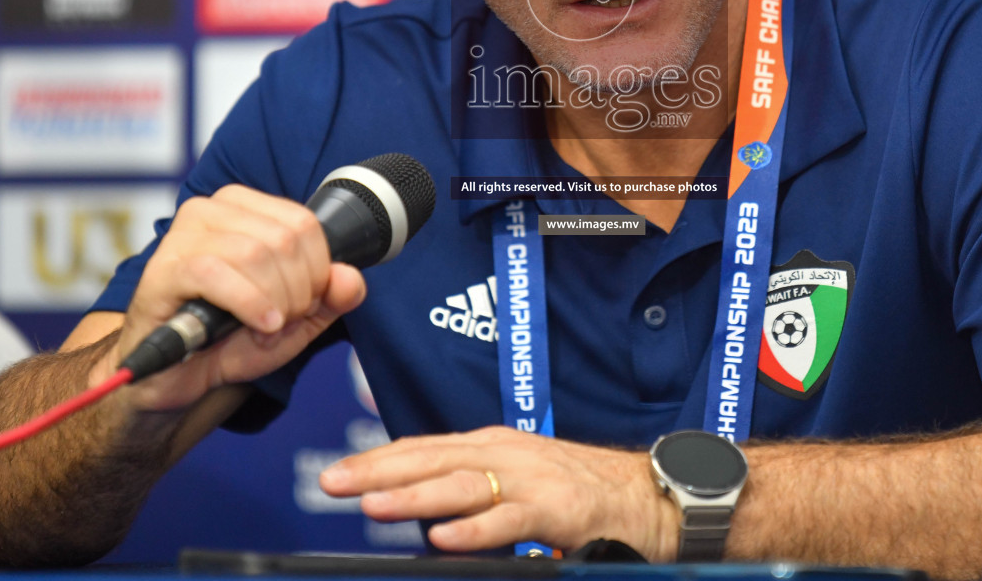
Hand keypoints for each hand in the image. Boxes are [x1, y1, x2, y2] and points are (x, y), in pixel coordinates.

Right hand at [95, 184, 366, 410]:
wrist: (172, 377)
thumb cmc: (228, 338)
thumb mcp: (294, 320)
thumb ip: (330, 298)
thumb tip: (350, 277)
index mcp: (244, 208)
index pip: (305, 223)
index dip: (318, 271)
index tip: (304, 304)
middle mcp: (210, 210)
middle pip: (285, 239)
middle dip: (297, 291)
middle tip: (281, 321)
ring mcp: (182, 235)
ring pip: (256, 253)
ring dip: (274, 302)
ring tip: (264, 327)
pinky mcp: (163, 269)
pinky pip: (217, 273)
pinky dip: (249, 303)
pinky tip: (259, 325)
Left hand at [320, 426, 679, 560]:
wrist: (648, 494)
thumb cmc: (582, 490)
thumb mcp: (521, 478)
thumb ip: (476, 487)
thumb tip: (423, 507)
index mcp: (495, 444)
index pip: (425, 448)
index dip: (379, 459)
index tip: (338, 472)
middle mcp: (507, 453)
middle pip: (432, 460)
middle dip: (378, 471)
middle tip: (333, 481)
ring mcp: (531, 479)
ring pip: (462, 485)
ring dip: (414, 495)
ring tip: (373, 506)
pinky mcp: (557, 508)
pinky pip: (508, 519)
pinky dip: (474, 529)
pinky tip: (442, 538)